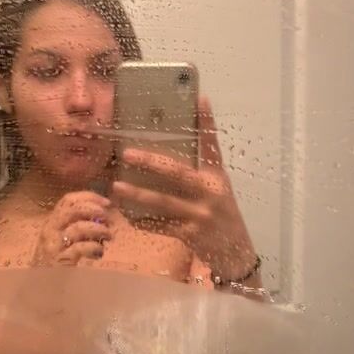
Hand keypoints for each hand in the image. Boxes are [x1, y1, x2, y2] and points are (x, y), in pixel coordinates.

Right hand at [36, 191, 111, 266]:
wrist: (39, 288)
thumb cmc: (54, 264)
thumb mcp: (61, 241)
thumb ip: (75, 227)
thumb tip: (101, 216)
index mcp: (51, 222)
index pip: (68, 200)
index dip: (89, 197)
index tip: (107, 202)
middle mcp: (49, 230)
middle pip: (72, 210)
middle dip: (94, 210)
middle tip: (108, 217)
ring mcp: (53, 245)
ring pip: (78, 228)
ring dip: (98, 229)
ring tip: (109, 236)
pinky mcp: (60, 260)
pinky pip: (80, 248)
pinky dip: (94, 248)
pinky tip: (99, 253)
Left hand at [113, 97, 257, 282]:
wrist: (236, 254)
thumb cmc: (222, 217)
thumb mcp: (218, 190)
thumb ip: (202, 168)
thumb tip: (177, 149)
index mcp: (217, 178)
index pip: (212, 145)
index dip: (207, 122)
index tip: (200, 98)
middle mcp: (210, 193)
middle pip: (178, 173)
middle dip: (151, 161)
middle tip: (128, 152)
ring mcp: (200, 215)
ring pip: (163, 202)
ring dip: (138, 195)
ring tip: (117, 186)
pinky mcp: (191, 235)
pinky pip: (161, 226)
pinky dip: (143, 221)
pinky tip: (127, 215)